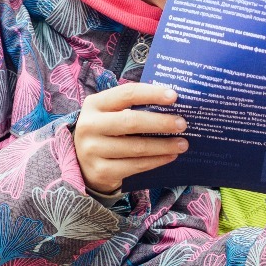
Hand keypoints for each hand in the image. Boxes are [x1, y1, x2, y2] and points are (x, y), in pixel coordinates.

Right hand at [73, 83, 188, 194]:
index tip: (174, 96)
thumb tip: (171, 103)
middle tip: (182, 124)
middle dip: (161, 122)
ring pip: (136, 147)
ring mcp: (92, 150)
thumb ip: (133, 106)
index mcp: (95, 104)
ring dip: (164, 145)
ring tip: (183, 143)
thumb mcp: (110, 113)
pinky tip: (170, 156)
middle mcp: (89, 125)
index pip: (126, 93)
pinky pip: (135, 166)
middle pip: (131, 121)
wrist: (82, 163)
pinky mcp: (100, 171)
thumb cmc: (106, 132)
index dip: (152, 94)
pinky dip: (156, 161)